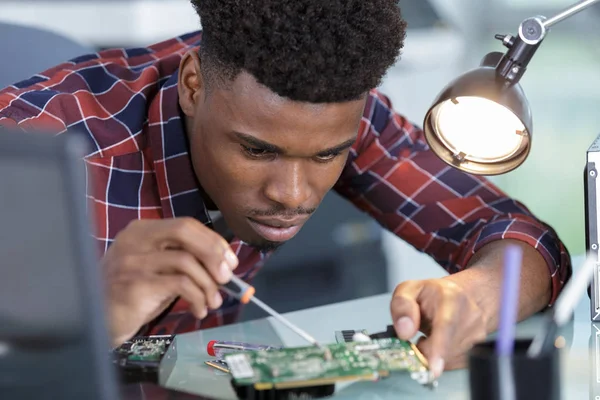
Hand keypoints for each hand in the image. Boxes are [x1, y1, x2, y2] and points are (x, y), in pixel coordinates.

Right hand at [102, 218, 238, 346]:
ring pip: (186, 261)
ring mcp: (132, 262)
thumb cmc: (134, 293)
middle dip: (213, 253)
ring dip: (208, 284)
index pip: (186, 224)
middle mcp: (135, 240)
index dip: (213, 241)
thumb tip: (224, 265)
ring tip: (213, 301)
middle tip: (226, 277)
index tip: (230, 261)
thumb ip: (183, 259)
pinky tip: (199, 310)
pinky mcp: (135, 285)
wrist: (99, 320)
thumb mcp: (158, 268)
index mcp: (142, 230)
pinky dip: (197, 297)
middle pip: (185, 232)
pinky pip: (179, 285)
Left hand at [389, 278, 487, 377]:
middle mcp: (470, 314)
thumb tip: (405, 332)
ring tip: (430, 334)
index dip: (440, 348)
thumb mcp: (408, 290)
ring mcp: (477, 331)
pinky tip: (439, 342)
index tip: (433, 367)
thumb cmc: (433, 293)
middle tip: (417, 339)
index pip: (447, 325)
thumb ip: (402, 307)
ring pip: (449, 358)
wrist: (461, 294)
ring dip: (433, 353)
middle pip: (446, 347)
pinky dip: (442, 357)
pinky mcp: (478, 346)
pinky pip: (454, 362)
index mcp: (451, 296)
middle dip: (426, 350)